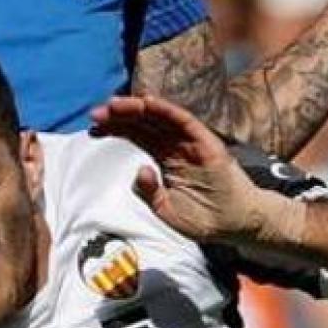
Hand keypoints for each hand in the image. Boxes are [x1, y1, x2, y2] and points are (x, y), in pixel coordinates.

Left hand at [90, 96, 301, 245]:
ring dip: (137, 110)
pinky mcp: (206, 142)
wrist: (235, 223)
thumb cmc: (203, 218)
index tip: (93, 129)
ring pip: (159, 119)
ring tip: (114, 106)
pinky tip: (148, 104)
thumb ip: (150, 193)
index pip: (137, 137)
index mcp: (165, 159)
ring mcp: (190, 143)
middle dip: (119, 117)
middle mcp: (175, 146)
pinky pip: (184, 122)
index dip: (115, 130)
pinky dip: (167, 111)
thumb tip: (140, 171)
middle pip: (144, 124)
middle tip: (95, 114)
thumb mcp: (167, 211)